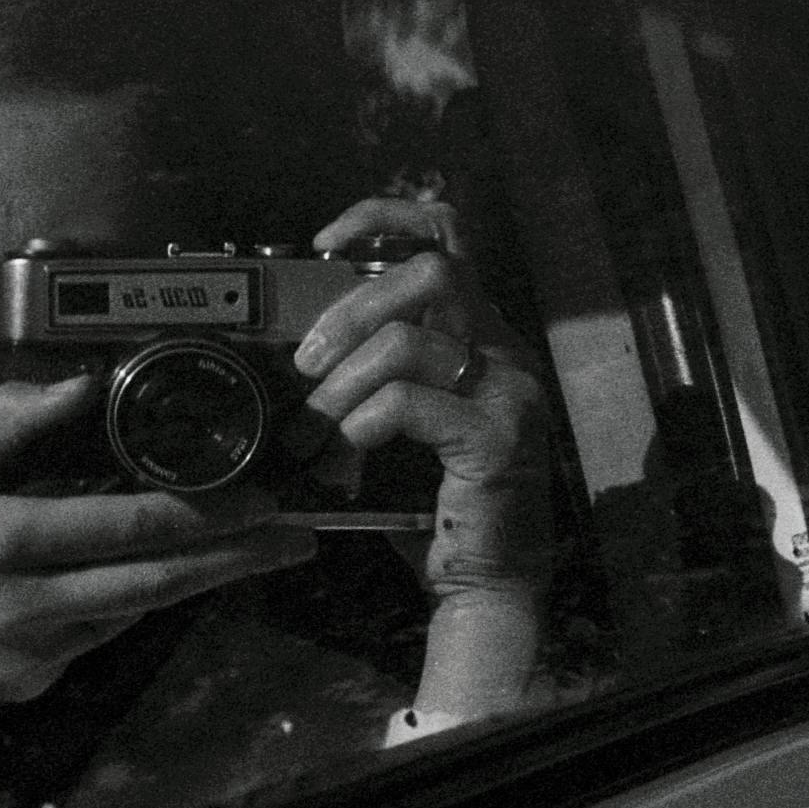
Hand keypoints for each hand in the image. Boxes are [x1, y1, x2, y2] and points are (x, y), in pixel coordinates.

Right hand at [0, 375, 316, 762]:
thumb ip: (11, 418)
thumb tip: (82, 383)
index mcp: (1, 540)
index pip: (123, 526)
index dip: (201, 513)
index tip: (258, 498)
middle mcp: (25, 603)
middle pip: (154, 582)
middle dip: (233, 558)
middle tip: (297, 537)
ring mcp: (34, 652)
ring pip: (136, 612)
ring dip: (200, 581)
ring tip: (259, 553)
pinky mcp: (35, 682)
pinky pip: (102, 634)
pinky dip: (138, 603)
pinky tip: (175, 574)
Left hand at [290, 198, 552, 602]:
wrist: (486, 587)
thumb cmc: (435, 510)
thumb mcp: (401, 425)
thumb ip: (374, 376)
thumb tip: (297, 350)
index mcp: (485, 338)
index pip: (449, 238)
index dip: (384, 219)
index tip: (323, 242)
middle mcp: (508, 352)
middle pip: (433, 271)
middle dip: (352, 308)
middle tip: (307, 362)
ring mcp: (511, 391)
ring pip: (407, 342)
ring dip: (339, 386)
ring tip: (309, 433)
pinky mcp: (498, 437)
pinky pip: (408, 402)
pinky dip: (359, 425)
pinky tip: (342, 460)